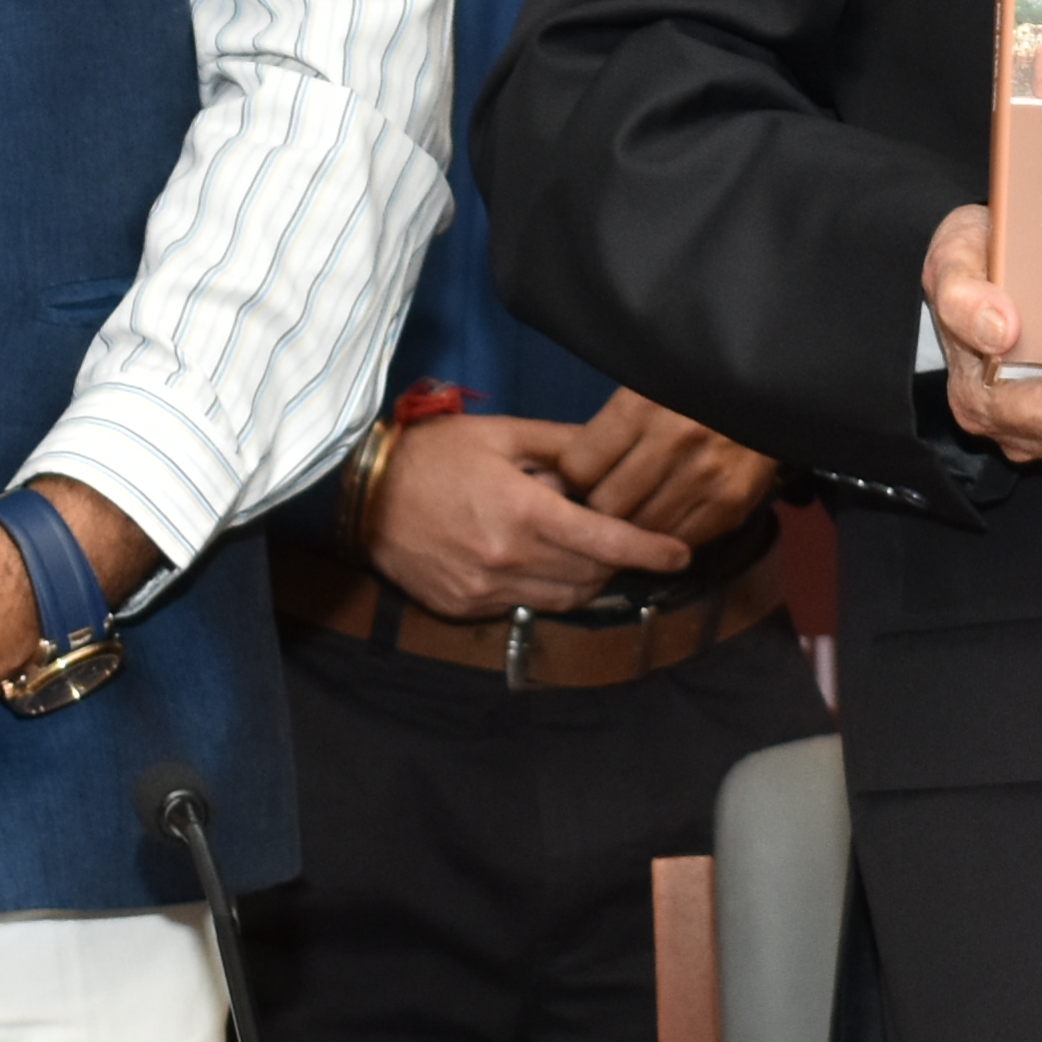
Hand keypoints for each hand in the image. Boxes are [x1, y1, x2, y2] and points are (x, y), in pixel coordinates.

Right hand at [362, 410, 702, 623]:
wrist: (361, 494)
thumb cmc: (433, 454)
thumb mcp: (501, 434)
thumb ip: (561, 445)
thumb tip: (611, 454)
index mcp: (524, 511)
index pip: (606, 542)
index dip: (650, 551)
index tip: (679, 554)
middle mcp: (509, 558)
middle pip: (592, 575)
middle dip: (618, 560)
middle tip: (624, 536)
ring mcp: (485, 589)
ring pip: (564, 599)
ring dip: (586, 579)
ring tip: (584, 550)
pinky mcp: (465, 606)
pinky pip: (525, 606)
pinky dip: (545, 588)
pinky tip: (538, 560)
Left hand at [563, 392, 778, 556]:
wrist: (768, 395)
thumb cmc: (693, 394)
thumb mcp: (646, 389)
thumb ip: (607, 430)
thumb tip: (560, 478)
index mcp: (642, 405)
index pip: (579, 467)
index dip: (575, 478)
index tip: (584, 477)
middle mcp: (674, 439)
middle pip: (606, 505)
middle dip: (601, 507)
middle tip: (609, 499)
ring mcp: (706, 475)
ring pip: (641, 528)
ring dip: (635, 524)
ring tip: (640, 508)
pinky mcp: (731, 503)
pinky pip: (680, 539)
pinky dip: (670, 534)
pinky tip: (670, 513)